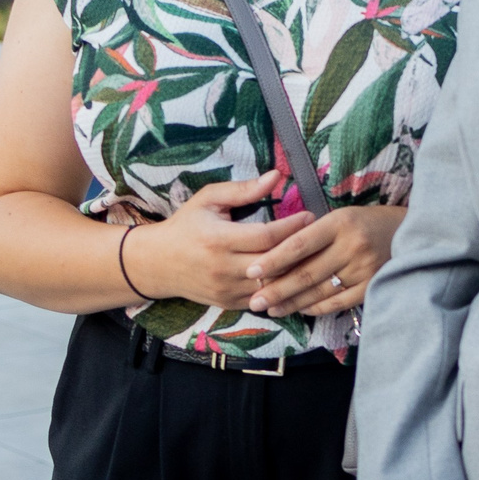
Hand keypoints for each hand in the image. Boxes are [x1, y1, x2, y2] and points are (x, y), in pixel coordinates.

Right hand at [129, 171, 312, 309]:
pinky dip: (282, 288)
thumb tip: (277, 176)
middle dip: (300, 250)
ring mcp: (227, 290)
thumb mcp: (208, 200)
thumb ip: (243, 189)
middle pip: (273, 263)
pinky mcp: (229, 304)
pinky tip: (297, 275)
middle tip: (321, 236)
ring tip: (314, 255)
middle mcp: (224, 268)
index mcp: (219, 240)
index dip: (291, 227)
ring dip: (295, 272)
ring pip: (273, 286)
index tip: (310, 215)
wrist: (157, 263)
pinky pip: (264, 299)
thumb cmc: (186, 225)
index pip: (266, 237)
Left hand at [247, 204, 403, 315]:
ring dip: (292, 303)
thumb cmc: (365, 223)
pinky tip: (300, 310)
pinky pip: (337, 302)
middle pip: (306, 272)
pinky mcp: (372, 285)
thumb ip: (311, 234)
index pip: (299, 244)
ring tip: (270, 309)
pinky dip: (316, 308)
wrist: (410, 233)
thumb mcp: (339, 217)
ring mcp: (364, 268)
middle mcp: (352, 246)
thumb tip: (273, 256)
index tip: (252, 272)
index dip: (274, 260)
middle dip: (277, 289)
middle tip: (254, 302)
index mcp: (340, 223)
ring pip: (319, 291)